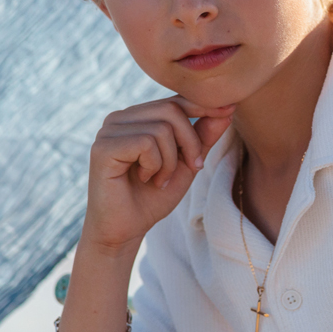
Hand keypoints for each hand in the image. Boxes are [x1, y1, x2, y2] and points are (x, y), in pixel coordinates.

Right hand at [83, 97, 233, 252]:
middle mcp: (119, 118)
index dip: (202, 106)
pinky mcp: (102, 148)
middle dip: (190, 141)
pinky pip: (146, 143)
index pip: (174, 101)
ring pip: (161, 128)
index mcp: (136, 117)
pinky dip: (156, 165)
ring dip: (171, 161)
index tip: (229, 111)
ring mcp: (108, 130)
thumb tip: (226, 111)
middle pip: (171, 110)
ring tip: (160, 180)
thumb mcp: (185, 165)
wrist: (125, 230)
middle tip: (191, 167)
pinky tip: (146, 179)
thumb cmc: (152, 198)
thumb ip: (202, 138)